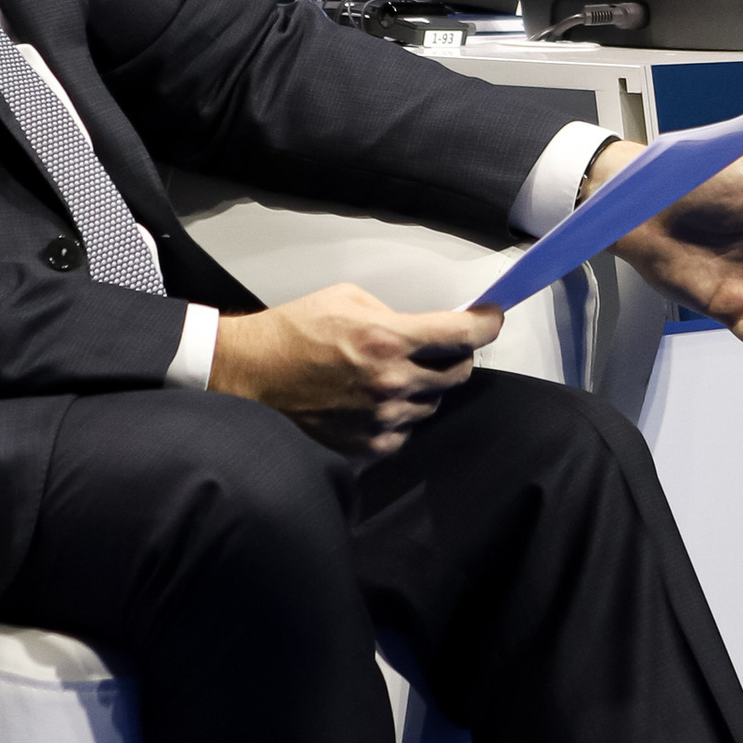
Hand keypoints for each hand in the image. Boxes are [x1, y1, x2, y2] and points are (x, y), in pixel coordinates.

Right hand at [208, 283, 500, 457]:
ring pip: (434, 403)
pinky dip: (401, 414)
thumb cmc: (292, 332)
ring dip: (425, 387)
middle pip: (457, 372)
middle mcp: (390, 381)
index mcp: (387, 338)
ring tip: (395, 374)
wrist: (250, 374)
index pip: (461, 335)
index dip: (486, 324)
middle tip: (439, 347)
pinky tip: (376, 400)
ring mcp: (381, 417)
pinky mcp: (367, 443)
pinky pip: (406, 430)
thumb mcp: (346, 298)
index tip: (492, 318)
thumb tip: (424, 326)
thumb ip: (392, 313)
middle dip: (456, 355)